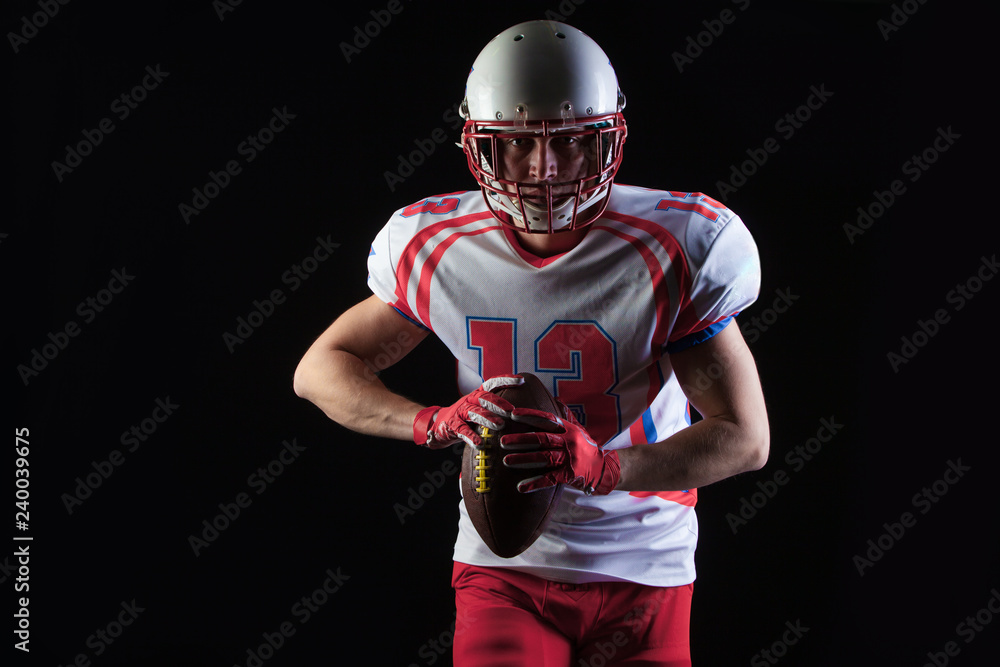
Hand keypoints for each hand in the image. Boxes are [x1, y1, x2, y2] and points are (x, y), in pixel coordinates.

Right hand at [412, 375, 523, 448]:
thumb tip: (525, 411)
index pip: (492, 383)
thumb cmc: (469, 418)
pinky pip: (462, 430)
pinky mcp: (453, 425)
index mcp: (478, 394)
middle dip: (498, 403)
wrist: (441, 425)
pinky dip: (471, 437)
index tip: (521, 381)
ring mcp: (460, 412)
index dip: (506, 380)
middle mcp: (469, 400)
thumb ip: (498, 408)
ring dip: (487, 418)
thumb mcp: (482, 409)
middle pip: (484, 397)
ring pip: (474, 412)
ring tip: (499, 426)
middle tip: (510, 411)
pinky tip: (480, 444)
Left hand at [500, 404, 620, 494]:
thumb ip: (563, 416)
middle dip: (521, 440)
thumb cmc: (583, 446)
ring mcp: (570, 458)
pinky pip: (550, 479)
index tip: (513, 414)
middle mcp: (569, 441)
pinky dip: (535, 483)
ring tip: (507, 460)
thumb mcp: (576, 428)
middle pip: (542, 438)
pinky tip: (521, 487)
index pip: (547, 418)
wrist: (602, 467)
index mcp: (567, 428)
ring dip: (524, 459)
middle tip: (503, 441)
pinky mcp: (570, 474)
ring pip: (544, 457)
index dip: (530, 415)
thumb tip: (553, 398)